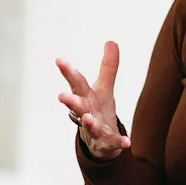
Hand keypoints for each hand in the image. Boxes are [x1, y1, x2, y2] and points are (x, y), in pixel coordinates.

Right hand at [55, 41, 129, 160]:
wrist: (101, 142)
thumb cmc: (99, 110)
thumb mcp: (104, 88)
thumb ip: (108, 66)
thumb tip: (111, 41)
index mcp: (86, 97)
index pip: (77, 82)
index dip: (68, 71)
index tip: (59, 59)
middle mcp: (87, 113)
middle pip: (77, 105)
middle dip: (70, 101)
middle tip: (61, 96)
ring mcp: (96, 129)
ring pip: (90, 126)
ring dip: (88, 122)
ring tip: (87, 118)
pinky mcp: (107, 142)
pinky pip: (113, 143)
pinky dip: (119, 143)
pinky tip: (126, 143)